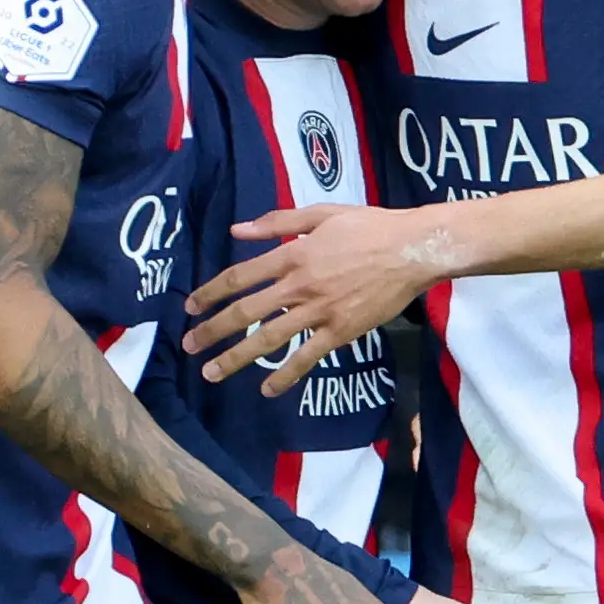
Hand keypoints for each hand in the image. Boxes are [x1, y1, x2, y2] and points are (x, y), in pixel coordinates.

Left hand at [183, 204, 452, 394]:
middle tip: (189, 346)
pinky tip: (267, 390)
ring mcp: (319, 311)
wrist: (413, 250)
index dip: (211, 292)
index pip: (240, 276)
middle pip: (246, 311)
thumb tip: (237, 229)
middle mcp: (298, 285)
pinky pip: (307, 357)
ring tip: (212, 373)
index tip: (190, 307)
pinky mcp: (340, 331)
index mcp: (292, 253)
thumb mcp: (322, 214)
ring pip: (269, 338)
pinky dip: (286, 375)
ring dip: (237, 358)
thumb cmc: (370, 226)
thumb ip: (278, 221)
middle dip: (213, 330)